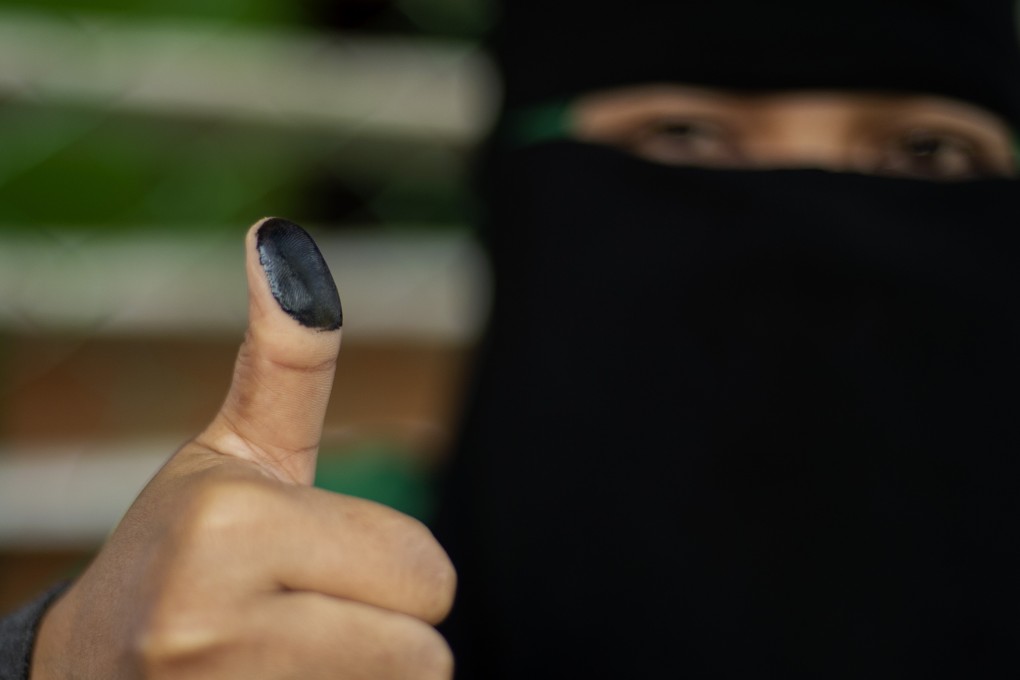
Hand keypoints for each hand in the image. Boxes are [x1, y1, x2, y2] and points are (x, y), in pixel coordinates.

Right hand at [30, 218, 455, 678]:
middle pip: (425, 653)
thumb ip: (287, 358)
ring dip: (365, 676)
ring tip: (287, 659)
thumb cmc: (180, 548)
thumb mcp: (233, 452)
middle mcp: (215, 625)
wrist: (88, 669)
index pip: (428, 573)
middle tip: (307, 616)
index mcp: (232, 527)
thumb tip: (281, 235)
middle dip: (384, 630)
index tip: (321, 565)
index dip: (394, 570)